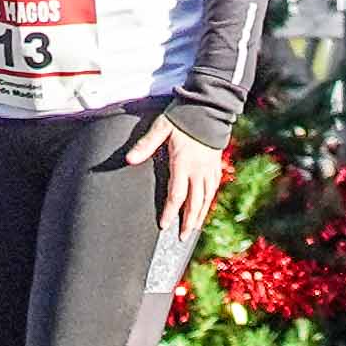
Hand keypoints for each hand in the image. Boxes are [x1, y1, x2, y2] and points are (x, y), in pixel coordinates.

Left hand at [131, 114, 228, 256]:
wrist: (209, 107)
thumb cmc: (182, 117)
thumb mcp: (161, 128)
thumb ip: (145, 145)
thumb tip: (129, 159)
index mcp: (183, 163)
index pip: (176, 195)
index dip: (170, 212)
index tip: (164, 226)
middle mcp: (198, 170)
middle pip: (194, 203)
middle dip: (188, 222)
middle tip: (182, 237)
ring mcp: (209, 168)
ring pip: (206, 198)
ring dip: (200, 215)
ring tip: (194, 228)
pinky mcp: (216, 165)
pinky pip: (214, 188)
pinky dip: (209, 201)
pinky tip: (205, 207)